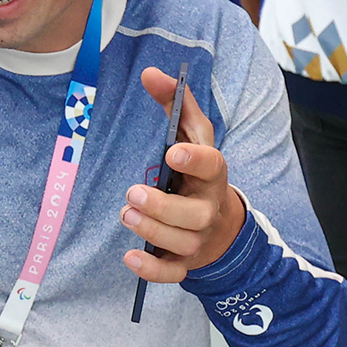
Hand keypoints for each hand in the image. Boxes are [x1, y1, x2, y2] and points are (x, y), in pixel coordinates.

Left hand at [120, 68, 246, 283]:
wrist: (219, 221)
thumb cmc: (196, 169)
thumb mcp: (190, 134)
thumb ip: (174, 103)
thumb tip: (151, 73)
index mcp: (211, 174)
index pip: (212, 164)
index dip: (194, 159)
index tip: (171, 151)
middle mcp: (207, 207)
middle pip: (194, 214)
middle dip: (163, 206)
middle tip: (133, 194)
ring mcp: (197, 237)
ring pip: (181, 242)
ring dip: (151, 230)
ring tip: (127, 213)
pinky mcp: (184, 261)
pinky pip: (172, 273)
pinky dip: (151, 269)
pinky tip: (130, 256)